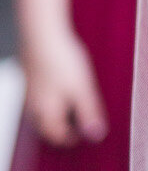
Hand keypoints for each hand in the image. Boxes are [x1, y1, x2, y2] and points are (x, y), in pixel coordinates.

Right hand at [23, 29, 106, 145]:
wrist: (40, 32)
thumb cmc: (60, 59)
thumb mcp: (82, 88)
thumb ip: (88, 113)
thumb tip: (95, 135)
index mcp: (45, 112)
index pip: (55, 135)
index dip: (71, 139)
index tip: (83, 136)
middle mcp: (32, 105)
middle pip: (45, 124)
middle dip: (60, 126)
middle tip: (76, 124)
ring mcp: (28, 88)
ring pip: (40, 108)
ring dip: (54, 110)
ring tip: (70, 105)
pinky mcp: (28, 73)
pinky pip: (38, 91)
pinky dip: (49, 95)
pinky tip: (58, 83)